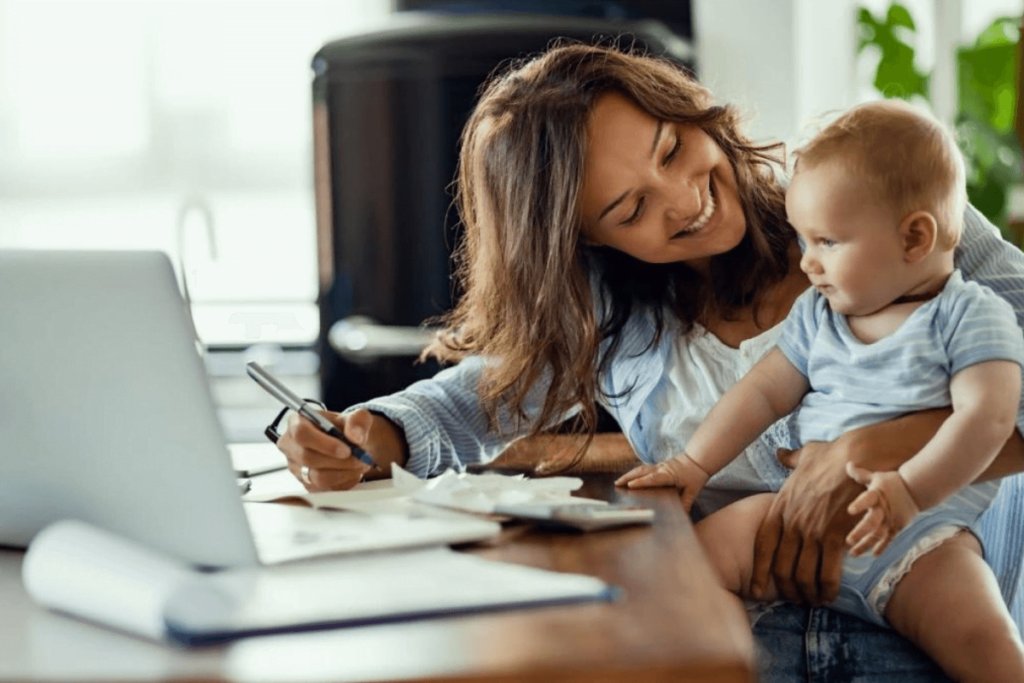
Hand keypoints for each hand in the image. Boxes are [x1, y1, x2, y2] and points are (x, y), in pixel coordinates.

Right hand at [275, 408, 406, 491]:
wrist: (348, 445)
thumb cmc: (346, 428)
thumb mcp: (357, 417)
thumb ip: (358, 421)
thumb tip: (355, 437)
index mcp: (297, 422)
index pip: (301, 433)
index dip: (324, 444)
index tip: (347, 449)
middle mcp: (290, 445)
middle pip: (308, 458)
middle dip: (339, 461)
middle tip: (361, 459)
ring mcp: (296, 467)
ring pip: (317, 477)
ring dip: (344, 473)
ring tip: (360, 465)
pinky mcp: (306, 484)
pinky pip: (324, 489)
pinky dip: (344, 482)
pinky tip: (353, 472)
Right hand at [615, 454, 710, 511]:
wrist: (698, 459)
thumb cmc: (696, 475)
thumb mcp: (693, 491)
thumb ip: (686, 503)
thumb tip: (682, 516)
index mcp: (669, 474)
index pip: (653, 478)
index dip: (641, 482)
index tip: (630, 485)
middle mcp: (661, 469)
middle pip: (642, 471)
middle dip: (628, 477)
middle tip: (617, 484)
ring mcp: (659, 466)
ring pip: (641, 469)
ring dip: (629, 475)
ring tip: (619, 482)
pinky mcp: (659, 466)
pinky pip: (644, 469)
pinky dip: (635, 473)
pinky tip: (629, 478)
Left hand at [750, 441, 860, 604]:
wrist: (857, 456)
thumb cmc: (833, 456)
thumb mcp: (804, 456)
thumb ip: (790, 459)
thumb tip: (780, 453)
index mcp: (780, 507)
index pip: (762, 546)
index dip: (759, 571)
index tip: (757, 590)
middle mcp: (792, 522)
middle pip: (781, 567)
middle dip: (786, 589)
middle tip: (795, 600)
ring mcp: (812, 531)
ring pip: (802, 575)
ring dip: (807, 594)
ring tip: (813, 601)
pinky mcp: (835, 536)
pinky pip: (827, 573)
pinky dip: (827, 589)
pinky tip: (830, 595)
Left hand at [845, 464, 919, 556]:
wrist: (916, 490)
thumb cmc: (892, 482)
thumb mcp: (876, 477)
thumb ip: (860, 474)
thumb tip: (848, 464)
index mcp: (876, 495)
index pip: (867, 499)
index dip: (859, 504)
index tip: (849, 510)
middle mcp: (883, 509)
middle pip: (871, 522)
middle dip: (860, 532)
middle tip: (849, 541)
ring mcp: (891, 520)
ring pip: (878, 535)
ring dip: (866, 544)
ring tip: (853, 553)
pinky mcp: (897, 527)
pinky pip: (889, 539)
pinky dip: (882, 547)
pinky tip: (873, 554)